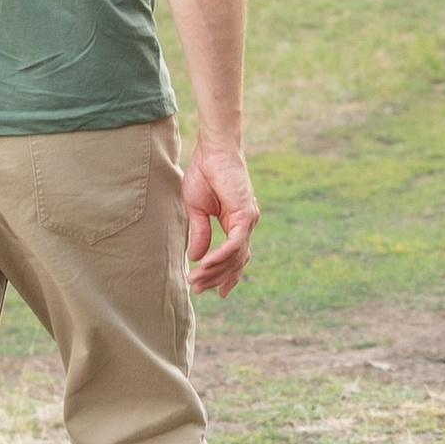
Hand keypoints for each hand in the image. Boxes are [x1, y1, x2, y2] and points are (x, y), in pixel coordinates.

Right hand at [182, 140, 258, 292]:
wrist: (212, 151)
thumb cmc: (204, 174)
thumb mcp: (197, 210)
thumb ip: (200, 234)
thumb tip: (198, 258)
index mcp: (236, 223)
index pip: (235, 256)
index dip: (226, 276)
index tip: (216, 293)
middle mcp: (246, 224)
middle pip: (236, 261)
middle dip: (216, 278)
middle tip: (197, 290)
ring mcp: (248, 220)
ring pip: (236, 256)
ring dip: (215, 271)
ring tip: (196, 281)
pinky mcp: (246, 214)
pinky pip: (235, 243)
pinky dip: (221, 256)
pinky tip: (206, 265)